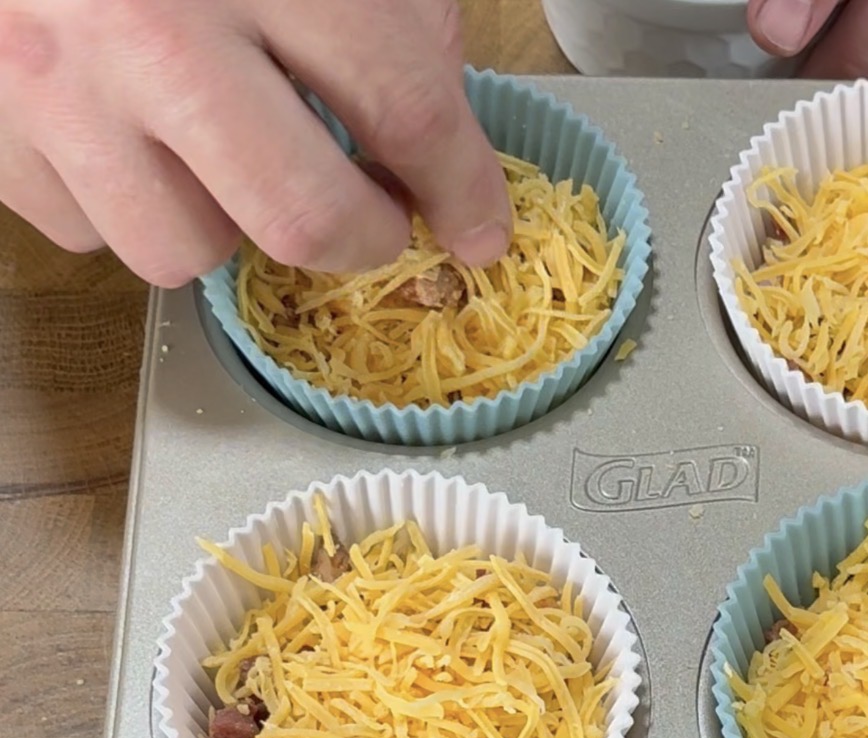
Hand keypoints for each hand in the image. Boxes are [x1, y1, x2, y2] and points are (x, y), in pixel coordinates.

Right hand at [0, 0, 511, 284]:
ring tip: (223, 148)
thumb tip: (441, 124)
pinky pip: (87, 228)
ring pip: (185, 250)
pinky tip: (133, 131)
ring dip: (228, 220)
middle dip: (364, 236)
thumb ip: (388, 5)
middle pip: (302, 217)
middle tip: (377, 215)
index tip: (479, 224)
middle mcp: (147, 27)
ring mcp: (55, 83)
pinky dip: (127, 197)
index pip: (397, 100)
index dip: (459, 182)